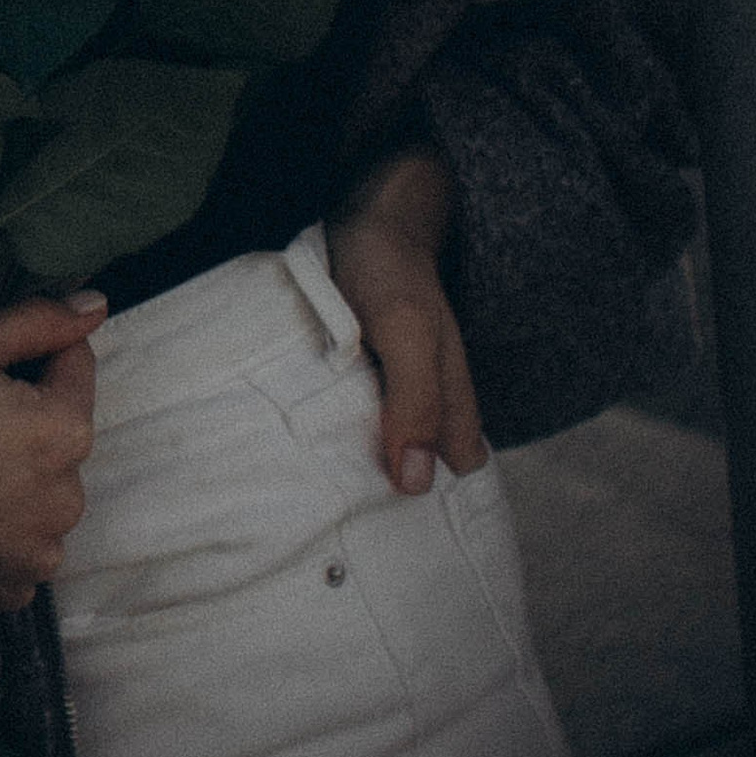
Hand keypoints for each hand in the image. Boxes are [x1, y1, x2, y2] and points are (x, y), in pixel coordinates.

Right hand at [0, 291, 105, 611]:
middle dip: (27, 418)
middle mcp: (66, 498)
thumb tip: (95, 305)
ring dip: (16, 477)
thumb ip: (37, 322)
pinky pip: (22, 544)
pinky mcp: (13, 588)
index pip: (75, 366)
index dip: (33, 354)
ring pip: (42, 491)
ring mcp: (39, 551)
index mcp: (64, 431)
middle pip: (59, 434)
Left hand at [325, 149, 488, 497]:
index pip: (453, 478)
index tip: (385, 540)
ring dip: (352, 468)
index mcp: (453, 403)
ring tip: (311, 503)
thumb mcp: (407, 336)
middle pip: (415, 467)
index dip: (426, 508)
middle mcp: (427, 402)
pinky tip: (302, 453)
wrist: (366, 215)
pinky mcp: (359, 374)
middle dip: (383, 496)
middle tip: (337, 529)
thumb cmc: (390, 274)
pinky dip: (330, 437)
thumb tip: (418, 485)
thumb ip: (417, 404)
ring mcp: (393, 388)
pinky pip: (349, 420)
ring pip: (380, 446)